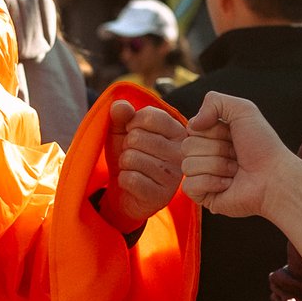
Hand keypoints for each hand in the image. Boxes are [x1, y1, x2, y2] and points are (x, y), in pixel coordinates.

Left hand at [100, 100, 184, 233]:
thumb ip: (121, 115)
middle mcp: (181, 152)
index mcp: (177, 130)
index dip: (131, 124)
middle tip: (134, 155)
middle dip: (126, 147)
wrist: (128, 192)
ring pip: (131, 158)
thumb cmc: (131, 155)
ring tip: (134, 169)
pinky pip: (130, 179)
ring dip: (124, 164)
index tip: (133, 133)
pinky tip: (133, 183)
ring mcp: (174, 176)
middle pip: (137, 138)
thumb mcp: (123, 131)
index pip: (149, 116)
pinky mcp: (162, 196)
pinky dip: (124, 180)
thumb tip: (120, 105)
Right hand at [182, 92, 295, 218]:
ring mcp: (203, 176)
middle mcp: (205, 154)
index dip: (213, 131)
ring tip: (236, 170)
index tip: (233, 136)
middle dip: (217, 149)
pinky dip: (211, 182)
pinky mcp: (203, 196)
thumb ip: (214, 101)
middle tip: (236, 155)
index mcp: (211, 136)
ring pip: (188, 165)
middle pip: (188, 146)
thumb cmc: (263, 146)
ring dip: (217, 166)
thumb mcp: (243, 110)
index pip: (192, 128)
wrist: (275, 177)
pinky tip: (228, 184)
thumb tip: (193, 124)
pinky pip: (190, 186)